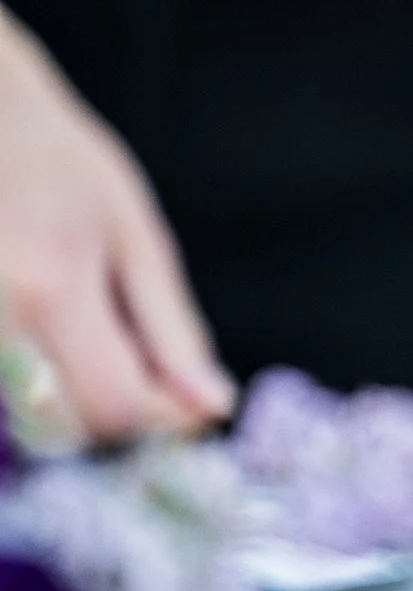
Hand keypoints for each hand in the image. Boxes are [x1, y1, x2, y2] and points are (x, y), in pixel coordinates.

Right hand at [0, 10, 234, 440]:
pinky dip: (40, 383)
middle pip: (65, 428)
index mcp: (50, 291)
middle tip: (141, 364)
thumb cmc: (60, 162)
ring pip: (27, 421)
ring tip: (95, 336)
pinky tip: (60, 332)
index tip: (190, 399)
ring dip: (76, 401)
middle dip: (116, 412)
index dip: (163, 417)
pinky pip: (4, 394)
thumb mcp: (135, 236)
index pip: (116, 406)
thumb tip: (213, 408)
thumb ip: (173, 330)